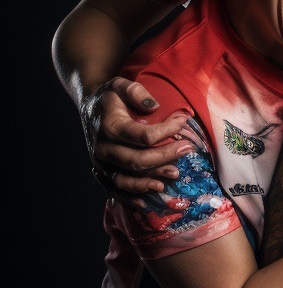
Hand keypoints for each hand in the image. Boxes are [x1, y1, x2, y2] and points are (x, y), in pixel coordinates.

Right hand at [84, 77, 192, 193]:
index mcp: (110, 126)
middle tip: (188, 149)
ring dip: (150, 181)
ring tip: (174, 176)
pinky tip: (146, 203)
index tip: (183, 122)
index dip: (166, 131)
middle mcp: (102, 147)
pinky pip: (114, 189)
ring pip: (126, 179)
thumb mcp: (120, 84)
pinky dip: (129, 198)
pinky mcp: (101, 172)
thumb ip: (135, 91)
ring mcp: (101, 163)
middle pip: (137, 160)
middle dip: (166, 156)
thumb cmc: (111, 97)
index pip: (142, 135)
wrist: (89, 107)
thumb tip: (154, 105)